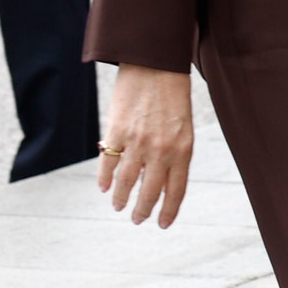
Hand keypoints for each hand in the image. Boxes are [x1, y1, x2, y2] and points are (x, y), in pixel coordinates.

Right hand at [98, 64, 193, 227]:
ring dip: (120, 198)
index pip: (176, 191)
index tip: (161, 224)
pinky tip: (103, 187)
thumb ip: (174, 154)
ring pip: (125, 182)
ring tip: (118, 205)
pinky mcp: (117, 131)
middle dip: (142, 210)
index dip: (168, 211)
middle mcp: (161, 150)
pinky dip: (104, 178)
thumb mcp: (182, 127)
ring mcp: (138, 142)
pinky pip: (108, 162)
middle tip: (136, 219)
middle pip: (149, 192)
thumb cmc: (172, 95)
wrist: (155, 64)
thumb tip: (158, 181)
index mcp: (183, 150)